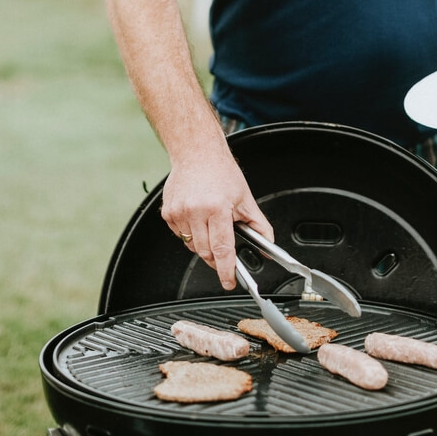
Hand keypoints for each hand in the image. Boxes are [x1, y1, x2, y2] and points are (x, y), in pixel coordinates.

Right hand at [161, 147, 272, 290]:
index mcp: (216, 208)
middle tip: (225, 254)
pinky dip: (192, 234)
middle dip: (217, 259)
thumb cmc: (221, 172)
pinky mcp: (168, 213)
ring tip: (212, 225)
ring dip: (204, 245)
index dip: (226, 270)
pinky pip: (181, 236)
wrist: (196, 153)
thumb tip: (268, 246)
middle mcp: (195, 211)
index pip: (222, 249)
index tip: (229, 282)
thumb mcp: (246, 199)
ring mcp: (179, 213)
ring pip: (193, 246)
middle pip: (206, 252)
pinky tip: (198, 218)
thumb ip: (259, 226)